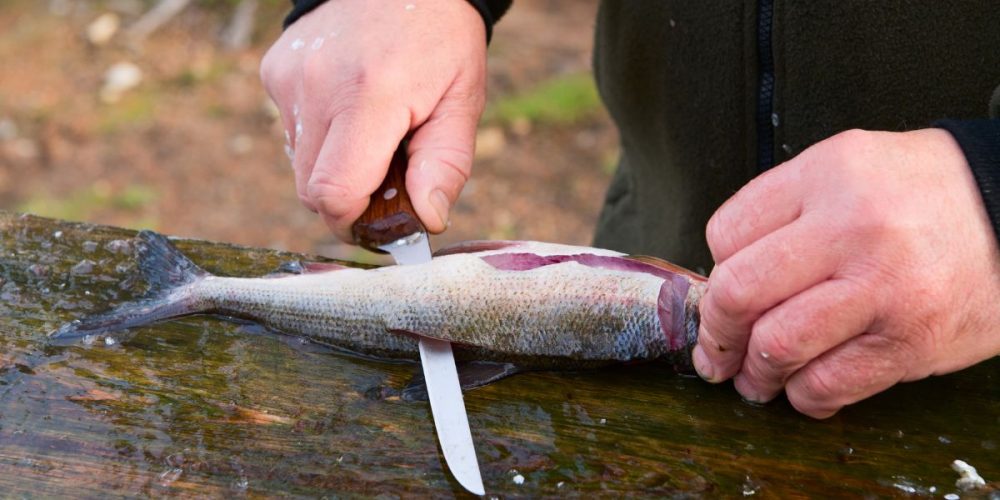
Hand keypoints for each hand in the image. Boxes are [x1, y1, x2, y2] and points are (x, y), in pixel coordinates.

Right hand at [260, 0, 486, 239]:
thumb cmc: (441, 40)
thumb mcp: (463, 100)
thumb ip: (446, 165)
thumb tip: (426, 221)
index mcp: (369, 96)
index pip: (333, 193)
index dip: (354, 224)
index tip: (381, 224)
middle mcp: (317, 86)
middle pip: (311, 189)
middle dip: (348, 201)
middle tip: (386, 179)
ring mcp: (289, 78)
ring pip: (300, 164)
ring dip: (334, 167)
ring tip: (372, 133)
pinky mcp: (275, 72)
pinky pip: (292, 132)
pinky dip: (320, 136)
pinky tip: (350, 107)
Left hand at [695, 128, 999, 417]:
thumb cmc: (922, 194)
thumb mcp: (846, 167)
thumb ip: (783, 211)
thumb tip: (725, 275)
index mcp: (825, 176)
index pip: (726, 234)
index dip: (713, 273)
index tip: (718, 295)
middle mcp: (850, 228)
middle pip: (739, 292)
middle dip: (716, 333)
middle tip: (716, 350)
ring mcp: (882, 287)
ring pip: (776, 346)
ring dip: (754, 375)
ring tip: (754, 379)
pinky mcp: (909, 341)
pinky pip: (828, 383)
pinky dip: (804, 396)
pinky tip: (803, 389)